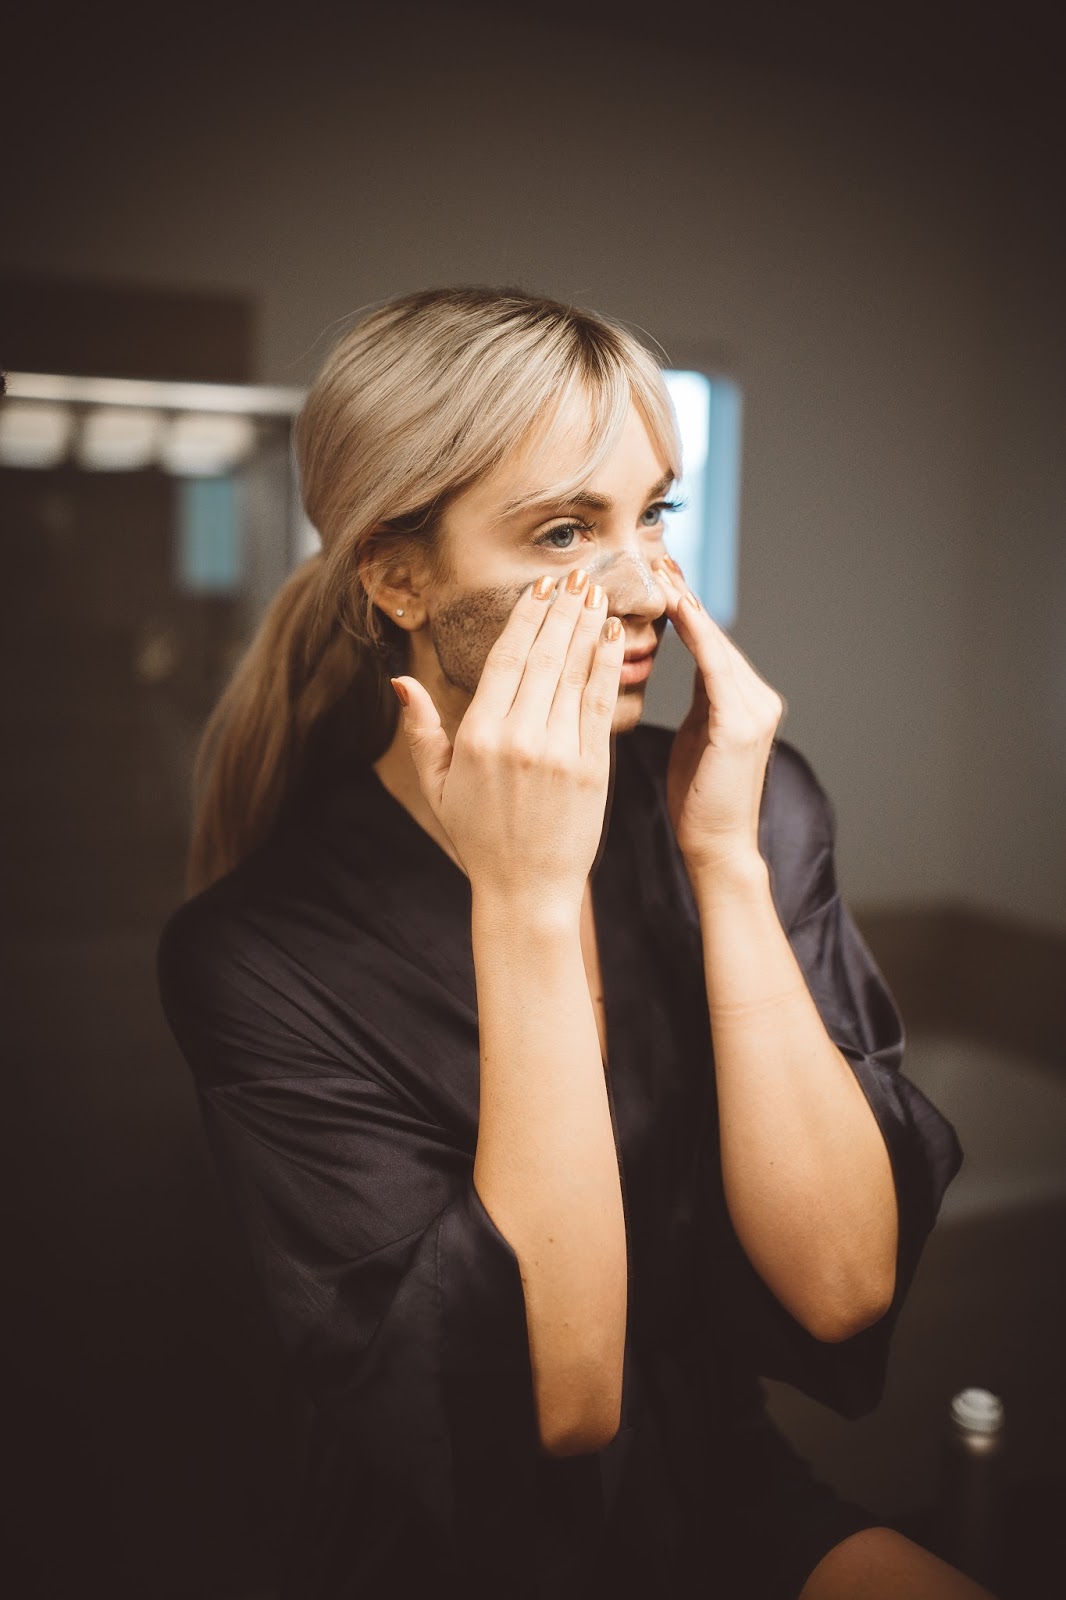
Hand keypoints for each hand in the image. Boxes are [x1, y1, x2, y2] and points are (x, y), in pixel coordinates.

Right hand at [391, 570, 624, 908]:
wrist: (525, 891)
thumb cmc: (479, 838)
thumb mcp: (437, 784)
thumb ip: (420, 730)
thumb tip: (400, 681)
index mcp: (478, 736)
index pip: (505, 660)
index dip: (526, 619)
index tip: (541, 590)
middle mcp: (518, 737)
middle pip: (543, 656)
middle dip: (562, 611)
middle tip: (577, 575)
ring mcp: (557, 752)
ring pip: (574, 673)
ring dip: (587, 627)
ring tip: (598, 593)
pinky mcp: (591, 769)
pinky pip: (599, 705)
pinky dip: (607, 667)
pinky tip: (614, 638)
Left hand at [651, 555, 786, 873]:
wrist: (718, 848)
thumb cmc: (697, 802)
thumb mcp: (696, 739)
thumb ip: (697, 703)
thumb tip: (679, 673)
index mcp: (744, 701)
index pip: (709, 643)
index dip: (684, 608)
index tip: (656, 575)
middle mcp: (758, 697)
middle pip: (713, 635)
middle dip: (683, 596)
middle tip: (654, 556)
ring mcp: (755, 707)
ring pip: (714, 643)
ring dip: (685, 605)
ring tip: (659, 571)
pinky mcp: (743, 721)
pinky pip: (714, 666)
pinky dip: (694, 635)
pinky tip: (673, 608)